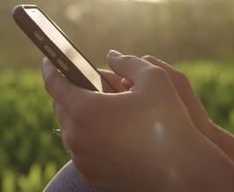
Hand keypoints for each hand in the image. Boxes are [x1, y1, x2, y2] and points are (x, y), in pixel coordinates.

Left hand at [42, 51, 219, 190]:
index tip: (51, 59)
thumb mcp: (154, 78)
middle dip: (70, 91)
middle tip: (85, 82)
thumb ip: (128, 62)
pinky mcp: (92, 176)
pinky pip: (83, 151)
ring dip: (80, 116)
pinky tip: (109, 132)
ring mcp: (83, 159)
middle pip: (61, 107)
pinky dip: (90, 138)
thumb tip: (112, 56)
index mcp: (85, 110)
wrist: (182, 172)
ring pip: (72, 131)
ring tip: (100, 106)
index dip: (51, 67)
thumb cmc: (169, 121)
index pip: (54, 83)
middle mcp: (77, 137)